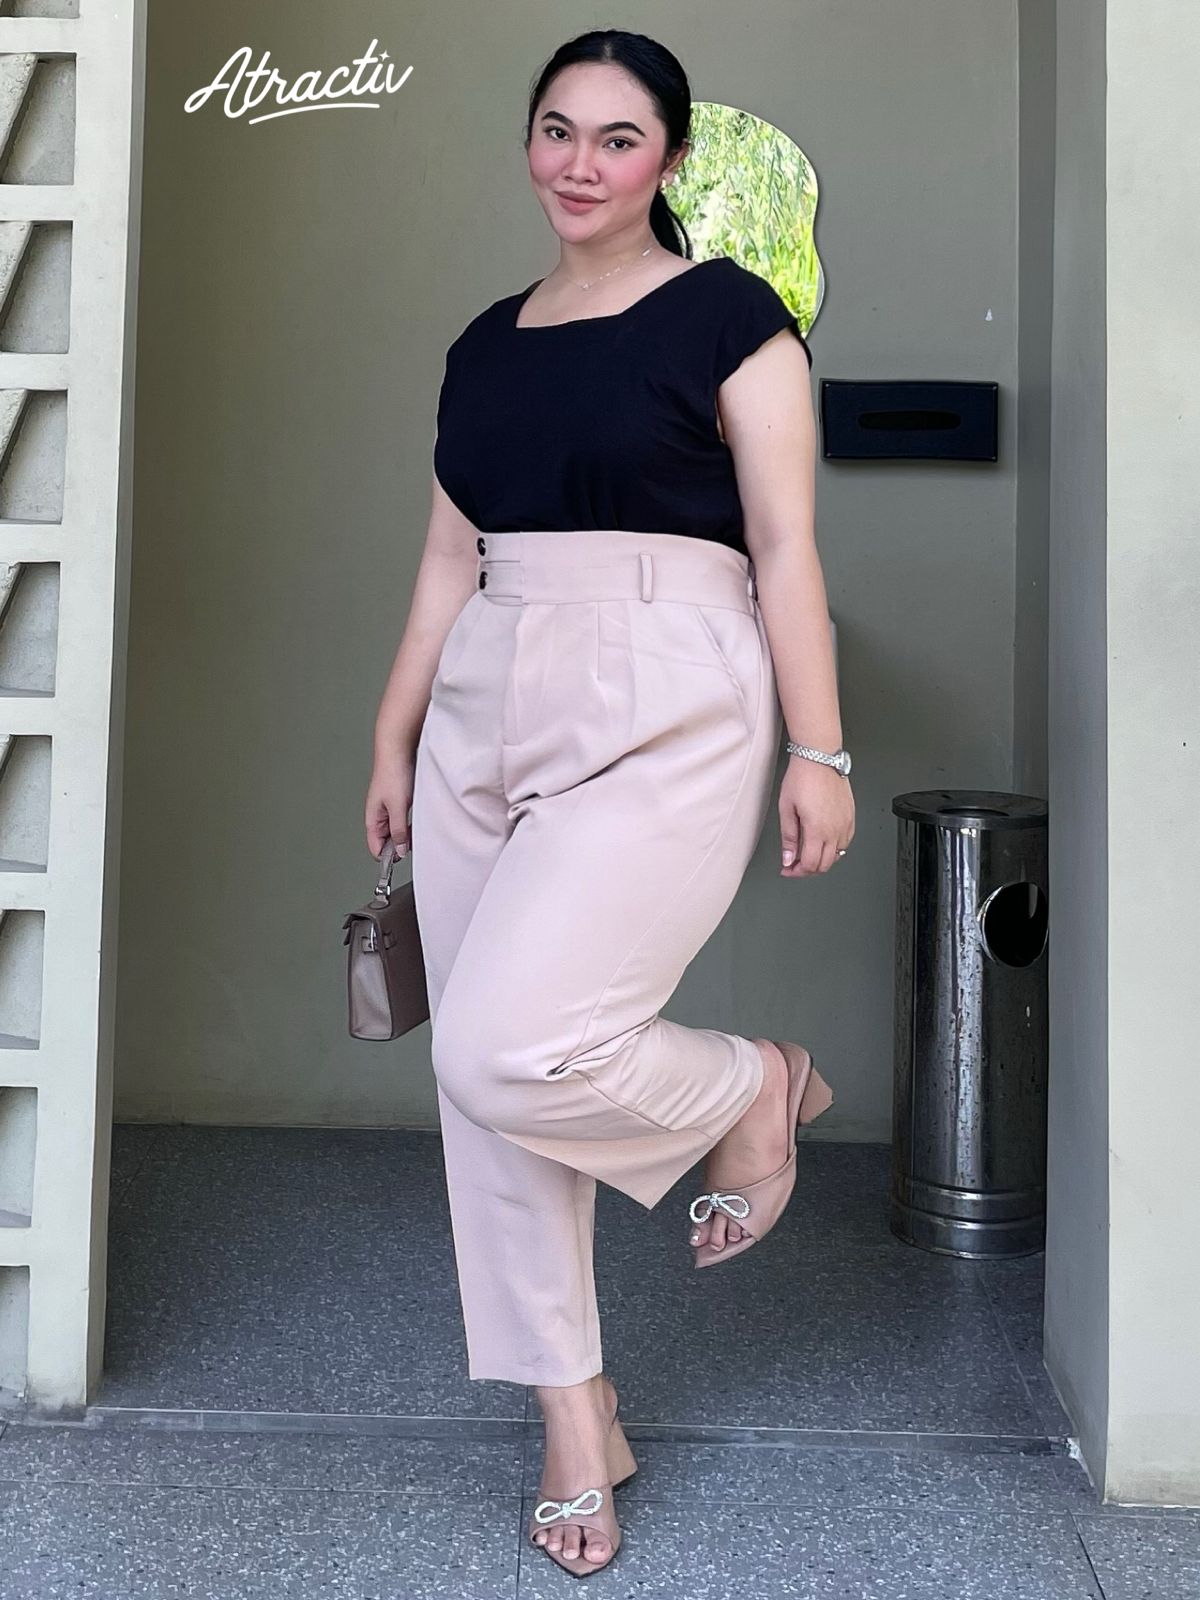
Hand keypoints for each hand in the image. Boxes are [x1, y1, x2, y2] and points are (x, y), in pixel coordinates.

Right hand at [365, 750, 415, 860]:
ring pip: (397, 830)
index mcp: (373, 819)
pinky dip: (411, 822)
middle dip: (400, 845)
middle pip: (387, 841)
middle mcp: (378, 815)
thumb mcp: (398, 807)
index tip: (403, 858)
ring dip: (407, 833)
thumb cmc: (393, 773)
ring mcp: (388, 807)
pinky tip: (419, 818)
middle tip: (414, 842)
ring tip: (418, 828)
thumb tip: (399, 851)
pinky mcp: (398, 799)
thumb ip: (398, 831)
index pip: (376, 849)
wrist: (398, 749)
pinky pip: (403, 818)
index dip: (389, 857)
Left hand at [779, 759, 854, 876]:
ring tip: (807, 853)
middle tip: (795, 864)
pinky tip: (823, 842)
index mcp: (818, 830)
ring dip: (821, 859)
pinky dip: (834, 849)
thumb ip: (789, 837)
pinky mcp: (851, 817)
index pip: (810, 865)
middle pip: (824, 865)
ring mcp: (845, 824)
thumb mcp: (787, 809)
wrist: (819, 758)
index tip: (787, 869)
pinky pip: (846, 842)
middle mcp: (835, 830)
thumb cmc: (803, 778)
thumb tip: (788, 858)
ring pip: (837, 856)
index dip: (797, 872)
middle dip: (808, 869)